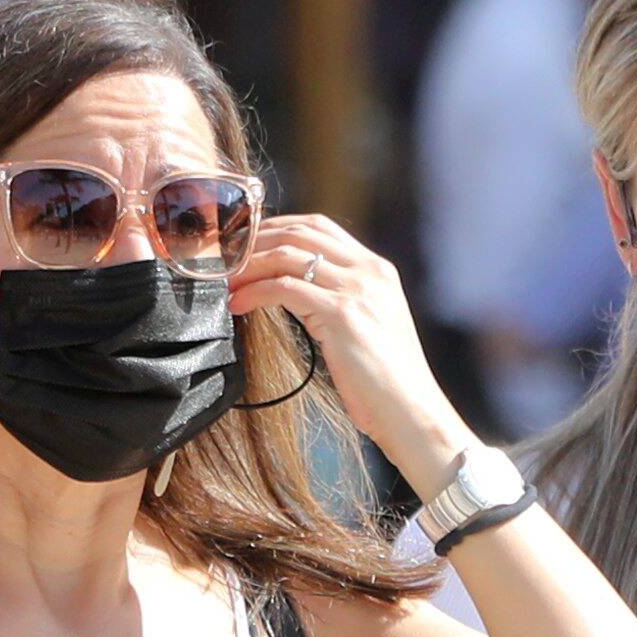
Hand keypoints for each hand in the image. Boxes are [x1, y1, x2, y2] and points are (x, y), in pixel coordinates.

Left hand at [228, 212, 464, 484]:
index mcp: (377, 269)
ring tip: (226, 282)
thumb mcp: (367, 325)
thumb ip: (339, 300)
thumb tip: (292, 291)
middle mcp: (369, 271)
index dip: (277, 227)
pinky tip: (239, 305)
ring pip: (288, 256)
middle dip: (256, 241)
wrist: (410, 410)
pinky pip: (284, 288)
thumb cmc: (384, 381)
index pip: (319, 226)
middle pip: (300, 232)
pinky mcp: (341, 313)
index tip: (247, 243)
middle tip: (226, 260)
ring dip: (248, 266)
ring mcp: (357, 289)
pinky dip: (255, 292)